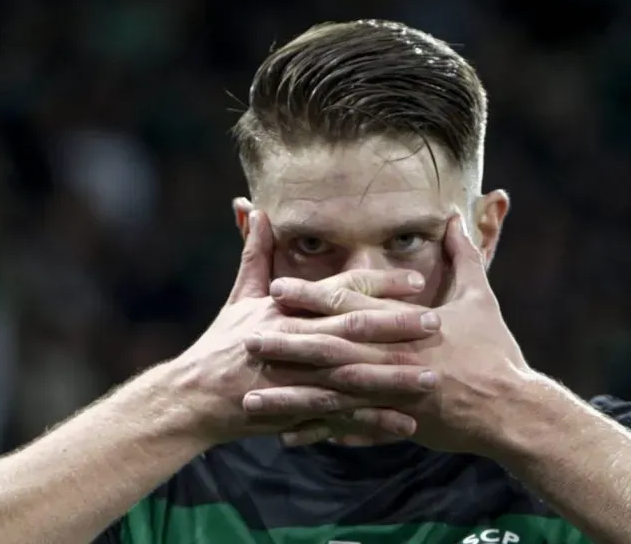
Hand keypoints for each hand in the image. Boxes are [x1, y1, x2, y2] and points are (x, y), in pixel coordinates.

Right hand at [178, 211, 442, 445]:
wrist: (193, 396)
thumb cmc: (221, 343)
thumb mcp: (239, 295)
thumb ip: (254, 252)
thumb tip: (255, 207)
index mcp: (285, 307)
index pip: (339, 290)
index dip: (379, 285)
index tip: (417, 282)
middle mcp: (292, 338)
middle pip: (352, 330)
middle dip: (396, 326)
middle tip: (436, 323)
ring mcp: (294, 376)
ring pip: (353, 375)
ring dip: (393, 377)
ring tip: (432, 376)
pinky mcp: (295, 409)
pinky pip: (341, 416)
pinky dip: (373, 421)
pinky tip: (407, 422)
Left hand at [246, 215, 529, 454]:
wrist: (513, 412)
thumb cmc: (497, 352)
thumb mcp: (481, 297)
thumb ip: (463, 256)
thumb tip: (454, 217)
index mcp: (408, 327)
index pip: (350, 307)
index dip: (311, 296)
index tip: (276, 288)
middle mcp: (394, 361)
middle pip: (330, 351)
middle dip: (287, 345)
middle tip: (247, 338)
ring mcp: (393, 398)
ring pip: (332, 397)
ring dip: (291, 396)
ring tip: (253, 398)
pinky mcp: (397, 426)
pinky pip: (351, 430)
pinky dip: (320, 432)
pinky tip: (288, 436)